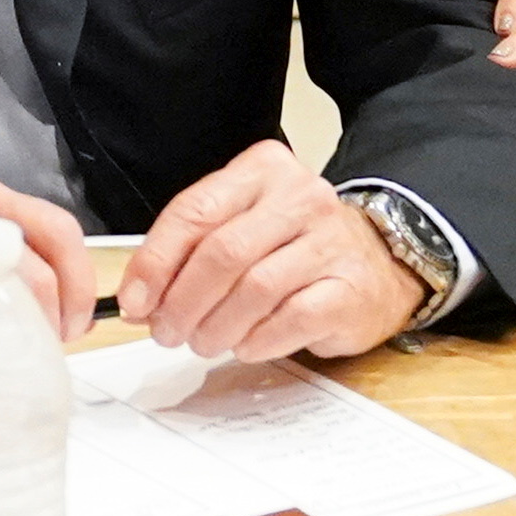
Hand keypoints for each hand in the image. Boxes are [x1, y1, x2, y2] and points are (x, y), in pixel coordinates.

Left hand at [115, 142, 426, 362]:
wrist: (380, 263)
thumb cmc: (297, 245)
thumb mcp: (243, 225)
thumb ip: (191, 252)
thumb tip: (140, 299)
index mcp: (262, 170)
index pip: (195, 211)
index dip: (156, 261)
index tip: (135, 300)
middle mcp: (300, 197)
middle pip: (222, 252)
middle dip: (182, 301)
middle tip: (165, 331)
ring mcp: (330, 242)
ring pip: (254, 289)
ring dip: (216, 326)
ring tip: (202, 341)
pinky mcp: (349, 289)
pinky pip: (291, 320)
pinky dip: (256, 340)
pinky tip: (244, 345)